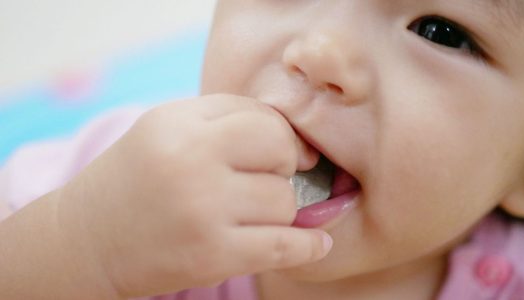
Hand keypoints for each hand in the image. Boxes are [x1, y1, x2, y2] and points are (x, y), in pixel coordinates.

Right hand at [56, 94, 331, 297]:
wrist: (87, 239)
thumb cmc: (138, 176)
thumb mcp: (169, 128)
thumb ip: (228, 118)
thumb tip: (299, 141)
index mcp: (179, 124)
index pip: (264, 118)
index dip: (281, 136)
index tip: (283, 153)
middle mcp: (190, 162)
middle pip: (281, 154)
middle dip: (282, 168)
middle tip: (262, 180)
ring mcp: (201, 211)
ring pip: (285, 202)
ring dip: (277, 210)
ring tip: (249, 213)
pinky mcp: (210, 256)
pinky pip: (283, 246)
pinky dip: (307, 246)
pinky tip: (316, 242)